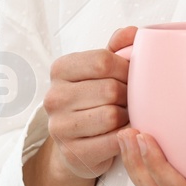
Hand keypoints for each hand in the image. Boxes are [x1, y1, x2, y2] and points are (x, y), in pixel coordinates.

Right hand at [40, 26, 136, 179]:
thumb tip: (131, 33)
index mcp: (60, 69)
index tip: (131, 77)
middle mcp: (54, 97)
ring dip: (127, 117)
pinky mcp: (71, 152)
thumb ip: (117, 48)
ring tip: (126, 116)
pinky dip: (125, 137)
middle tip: (131, 101)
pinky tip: (123, 133)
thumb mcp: (101, 71)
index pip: (103, 61)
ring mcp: (59, 126)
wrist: (77, 144)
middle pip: (110, 89)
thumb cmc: (93, 101)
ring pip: (111, 116)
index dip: (126, 69)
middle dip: (129, 96)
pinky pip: (112, 141)